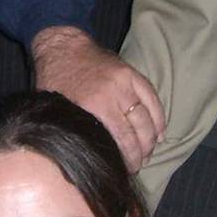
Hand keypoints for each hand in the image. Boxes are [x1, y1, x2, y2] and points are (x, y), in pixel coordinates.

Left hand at [30, 25, 165, 167]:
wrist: (63, 47)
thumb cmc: (56, 81)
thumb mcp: (58, 108)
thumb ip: (76, 129)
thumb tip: (90, 156)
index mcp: (92, 106)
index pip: (119, 140)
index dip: (126, 159)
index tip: (127, 170)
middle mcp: (112, 95)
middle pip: (136, 133)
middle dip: (140, 154)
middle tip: (138, 165)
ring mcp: (126, 83)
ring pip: (147, 118)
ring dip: (151, 140)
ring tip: (148, 153)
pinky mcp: (133, 74)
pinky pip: (153, 99)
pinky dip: (159, 118)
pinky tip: (160, 133)